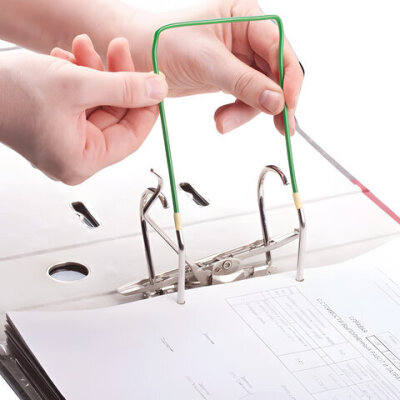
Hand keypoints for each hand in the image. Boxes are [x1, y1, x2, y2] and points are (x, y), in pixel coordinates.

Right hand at [0, 35, 167, 183]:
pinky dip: (81, 80)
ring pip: (99, 106)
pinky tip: (70, 59)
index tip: (153, 79)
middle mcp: (77, 159)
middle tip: (118, 48)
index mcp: (84, 161)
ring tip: (83, 47)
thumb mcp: (77, 84)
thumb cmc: (11, 94)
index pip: (133, 135)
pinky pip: (82, 105)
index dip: (145, 104)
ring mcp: (66, 144)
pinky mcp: (58, 129)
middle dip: (116, 79)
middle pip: (116, 116)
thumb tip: (159, 90)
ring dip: (96, 74)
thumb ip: (124, 87)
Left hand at [128, 0, 302, 135]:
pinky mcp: (231, 77)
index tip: (288, 107)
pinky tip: (221, 119)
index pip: (280, 47)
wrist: (139, 56)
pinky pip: (247, 98)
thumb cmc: (164, 43)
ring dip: (247, 111)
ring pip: (263, 90)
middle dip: (271, 101)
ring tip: (222, 123)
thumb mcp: (206, 61)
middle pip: (276, 72)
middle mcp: (248, 35)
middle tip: (279, 128)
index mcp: (246, 16)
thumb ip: (243, 81)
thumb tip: (277, 102)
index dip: (289, 79)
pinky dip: (237, 113)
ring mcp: (240, 58)